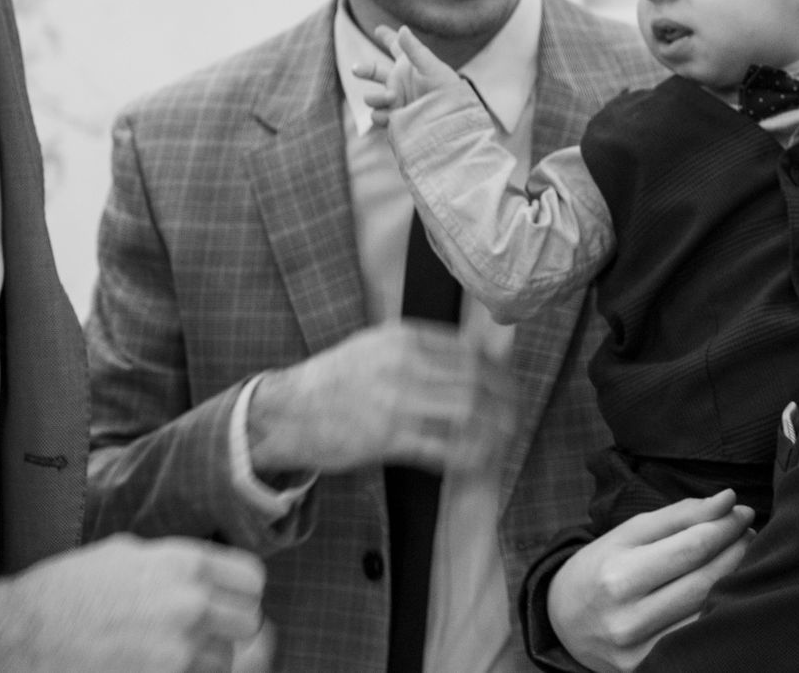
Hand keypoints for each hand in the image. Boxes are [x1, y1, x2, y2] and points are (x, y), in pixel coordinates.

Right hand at [0, 535, 266, 672]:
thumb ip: (172, 562)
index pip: (251, 579)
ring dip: (205, 660)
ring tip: (172, 655)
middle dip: (227, 628)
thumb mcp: (124, 554)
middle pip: (247, 622)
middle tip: (204, 632)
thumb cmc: (63, 592)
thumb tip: (203, 572)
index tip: (230, 600)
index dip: (241, 592)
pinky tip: (158, 668)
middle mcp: (189, 603)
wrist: (17, 635)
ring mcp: (176, 648)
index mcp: (184, 563)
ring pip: (224, 660)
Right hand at [246, 321, 516, 478]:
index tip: (509, 387)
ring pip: (465, 414)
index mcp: (404, 338)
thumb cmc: (334, 381)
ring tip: (502, 440)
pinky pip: (440, 447)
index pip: (470, 352)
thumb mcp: (376, 346)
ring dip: (491, 430)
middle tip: (514, 417)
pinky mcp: (386, 438)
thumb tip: (469, 356)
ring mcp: (396, 401)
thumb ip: (419, 348)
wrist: (285, 412)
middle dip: (503, 402)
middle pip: (475, 382)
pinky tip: (474, 460)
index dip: (498, 373)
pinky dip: (465, 455)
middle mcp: (404, 365)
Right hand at [353, 25, 459, 126]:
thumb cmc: (447, 90)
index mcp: (410, 65)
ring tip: (392, 96)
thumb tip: (402, 29)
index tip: (378, 29)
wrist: (451, 120)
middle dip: (365, 70)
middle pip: (375, 71)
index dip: (387, 36)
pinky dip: (380, 114)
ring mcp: (396, 100)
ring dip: (376, 97)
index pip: (395, 46)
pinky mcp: (395, 118)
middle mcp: (400, 82)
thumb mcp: (431, 67)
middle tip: (356, 69)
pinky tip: (390, 114)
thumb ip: (414, 50)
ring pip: (373, 97)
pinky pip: (378, 116)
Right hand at [547, 492, 754, 672]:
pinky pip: (697, 639)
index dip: (726, 527)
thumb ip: (681, 514)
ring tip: (743, 558)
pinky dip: (718, 612)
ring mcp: (638, 652)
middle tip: (749, 533)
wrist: (564, 620)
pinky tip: (726, 592)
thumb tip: (730, 499)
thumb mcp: (631, 532)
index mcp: (617, 577)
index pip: (692, 548)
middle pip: (705, 582)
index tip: (744, 512)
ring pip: (707, 613)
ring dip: (735, 581)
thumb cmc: (603, 566)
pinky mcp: (646, 671)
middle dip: (737, 551)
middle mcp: (626, 620)